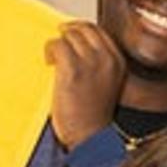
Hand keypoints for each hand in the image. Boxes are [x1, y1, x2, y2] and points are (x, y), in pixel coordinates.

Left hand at [45, 20, 125, 148]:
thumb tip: (75, 45)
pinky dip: (49, 51)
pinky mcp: (73, 69)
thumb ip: (98, 63)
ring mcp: (91, 63)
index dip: (80, 30)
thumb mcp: (105, 85)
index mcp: (118, 62)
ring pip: (69, 35)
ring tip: (53, 59)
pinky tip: (49, 63)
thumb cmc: (93, 117)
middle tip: (58, 44)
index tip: (69, 36)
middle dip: (68, 33)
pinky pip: (57, 45)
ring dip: (58, 44)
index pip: (99, 31)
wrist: (89, 138)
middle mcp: (107, 59)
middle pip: (84, 28)